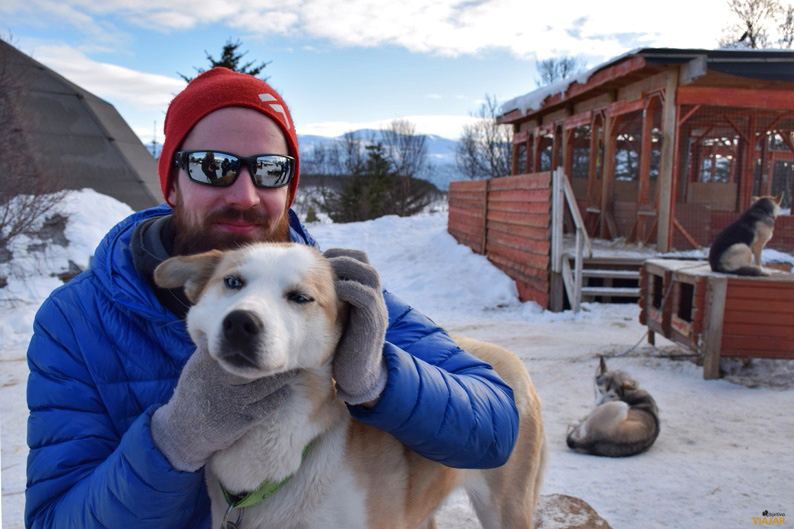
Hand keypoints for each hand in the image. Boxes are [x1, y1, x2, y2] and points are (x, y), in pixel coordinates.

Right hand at [151, 347, 294, 471]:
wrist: (183, 429)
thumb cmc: (196, 389)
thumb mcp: (198, 362)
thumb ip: (216, 343)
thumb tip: (233, 319)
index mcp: (210, 359)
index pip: (242, 344)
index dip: (260, 341)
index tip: (272, 335)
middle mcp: (222, 377)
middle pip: (260, 362)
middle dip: (275, 358)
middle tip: (289, 351)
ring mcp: (234, 399)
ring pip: (271, 383)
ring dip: (283, 377)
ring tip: (290, 369)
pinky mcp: (244, 419)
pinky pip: (272, 402)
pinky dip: (280, 394)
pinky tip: (282, 389)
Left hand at [324, 248, 387, 404]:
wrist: (358, 377)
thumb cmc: (341, 349)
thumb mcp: (335, 319)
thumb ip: (328, 300)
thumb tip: (300, 286)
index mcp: (363, 292)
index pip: (356, 258)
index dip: (337, 254)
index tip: (315, 260)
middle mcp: (373, 297)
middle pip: (362, 259)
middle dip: (339, 257)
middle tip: (318, 264)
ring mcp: (376, 309)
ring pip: (368, 273)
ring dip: (345, 269)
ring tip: (325, 276)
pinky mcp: (374, 323)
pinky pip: (365, 295)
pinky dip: (348, 289)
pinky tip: (332, 294)